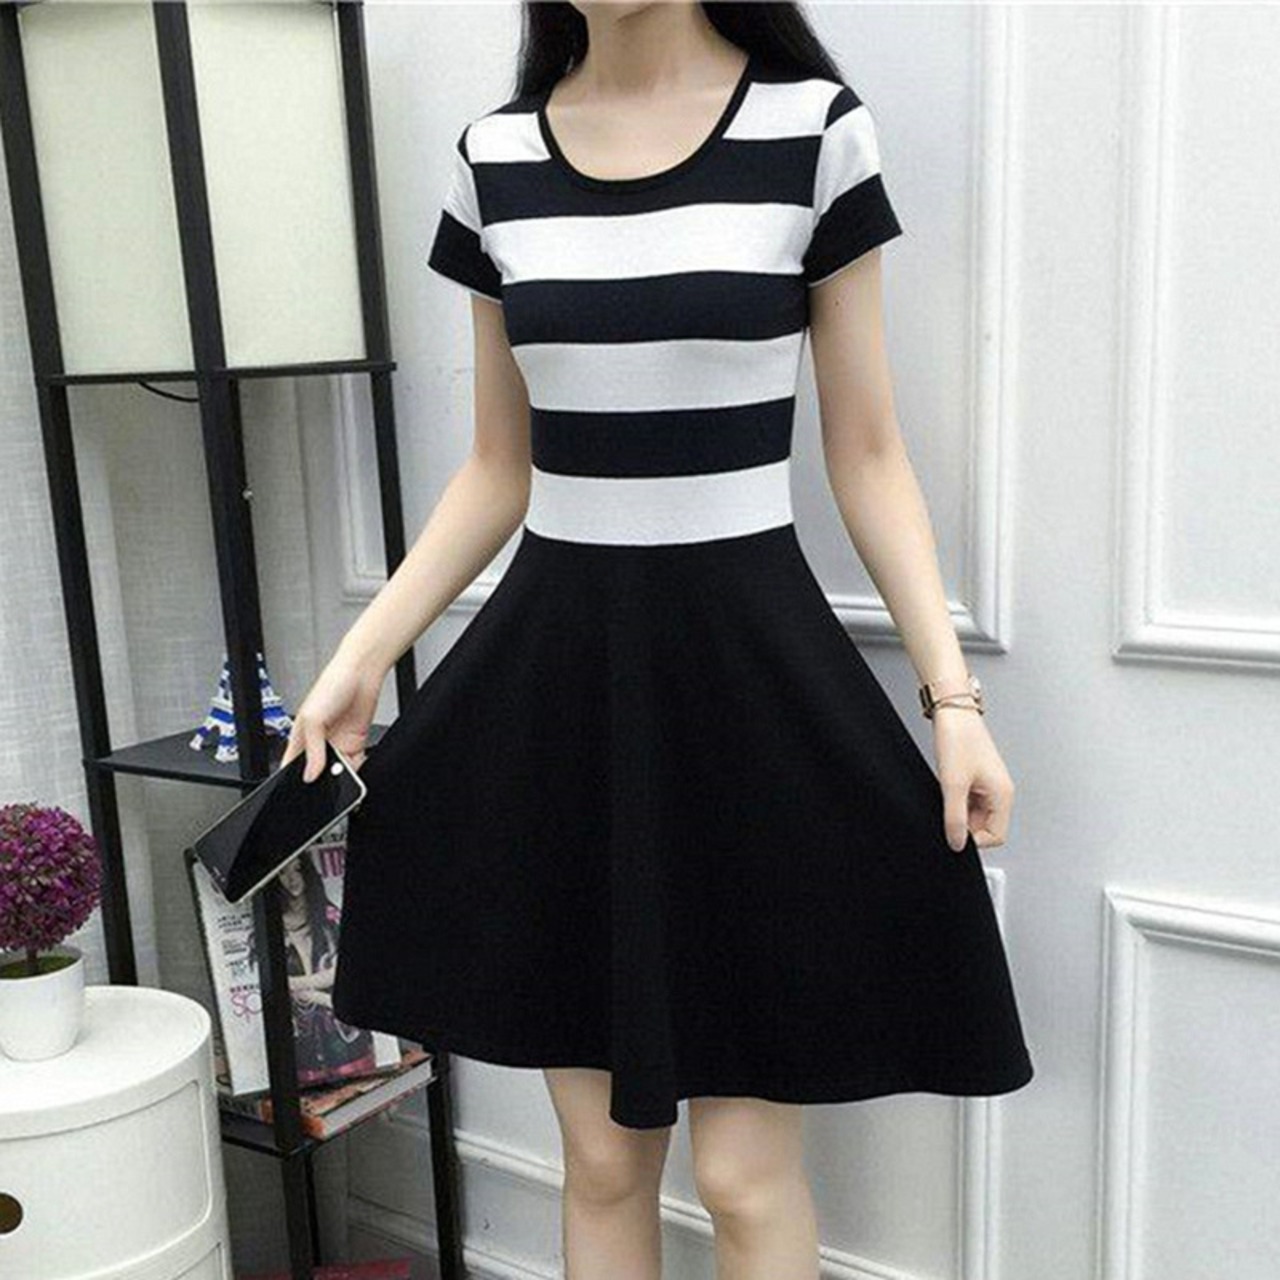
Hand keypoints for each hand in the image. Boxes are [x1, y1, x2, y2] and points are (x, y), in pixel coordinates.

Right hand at [279, 653, 384, 782]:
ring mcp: (338, 744)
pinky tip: (355, 768)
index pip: (291, 766)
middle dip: (320, 781)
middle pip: (316, 772)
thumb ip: (313, 750)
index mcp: (300, 738)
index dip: (293, 781)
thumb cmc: (331, 685)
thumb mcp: (313, 718)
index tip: (299, 792)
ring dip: (340, 777)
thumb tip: (310, 775)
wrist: (362, 674)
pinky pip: (355, 765)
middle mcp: (319, 743)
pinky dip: (356, 771)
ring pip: (336, 772)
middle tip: (324, 786)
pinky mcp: (356, 744)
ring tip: (341, 775)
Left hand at [930, 707, 1014, 851]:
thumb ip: (955, 818)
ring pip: (974, 815)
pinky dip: (955, 801)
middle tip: (945, 812)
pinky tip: (944, 789)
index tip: (953, 833)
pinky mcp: (975, 779)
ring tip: (945, 794)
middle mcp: (999, 792)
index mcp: (1003, 795)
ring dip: (958, 812)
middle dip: (964, 825)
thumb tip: (956, 844)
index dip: (974, 840)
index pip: (996, 836)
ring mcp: (987, 785)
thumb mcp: (952, 784)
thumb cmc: (958, 738)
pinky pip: (967, 801)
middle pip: (985, 827)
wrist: (952, 711)